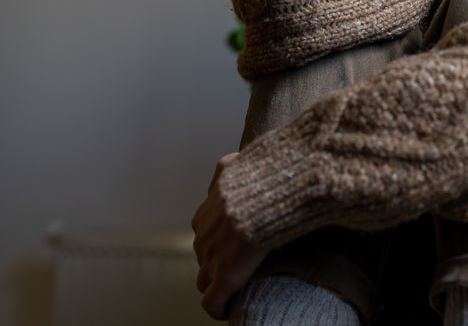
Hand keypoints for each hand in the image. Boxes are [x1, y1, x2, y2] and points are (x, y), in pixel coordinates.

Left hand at [192, 152, 270, 319]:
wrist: (265, 194)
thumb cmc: (259, 177)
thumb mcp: (239, 164)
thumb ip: (232, 164)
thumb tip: (234, 157)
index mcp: (207, 211)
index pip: (206, 230)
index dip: (220, 237)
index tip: (236, 240)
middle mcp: (203, 236)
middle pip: (204, 255)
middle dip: (218, 260)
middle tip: (241, 262)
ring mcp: (210, 259)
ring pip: (204, 279)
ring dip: (217, 283)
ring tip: (236, 287)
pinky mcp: (223, 278)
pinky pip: (212, 303)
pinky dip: (219, 308)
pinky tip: (228, 310)